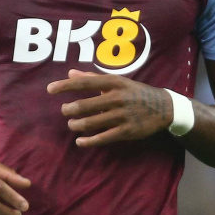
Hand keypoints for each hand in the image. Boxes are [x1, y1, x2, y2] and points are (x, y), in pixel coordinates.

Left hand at [47, 69, 173, 146]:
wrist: (164, 107)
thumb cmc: (135, 92)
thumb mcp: (117, 81)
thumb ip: (92, 77)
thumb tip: (69, 74)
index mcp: (114, 82)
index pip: (84, 83)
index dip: (65, 86)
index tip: (50, 89)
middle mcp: (117, 98)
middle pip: (84, 105)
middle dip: (69, 110)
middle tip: (65, 111)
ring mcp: (122, 116)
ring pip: (91, 123)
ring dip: (76, 125)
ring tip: (72, 124)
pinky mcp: (127, 132)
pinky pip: (103, 138)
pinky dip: (88, 141)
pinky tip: (80, 141)